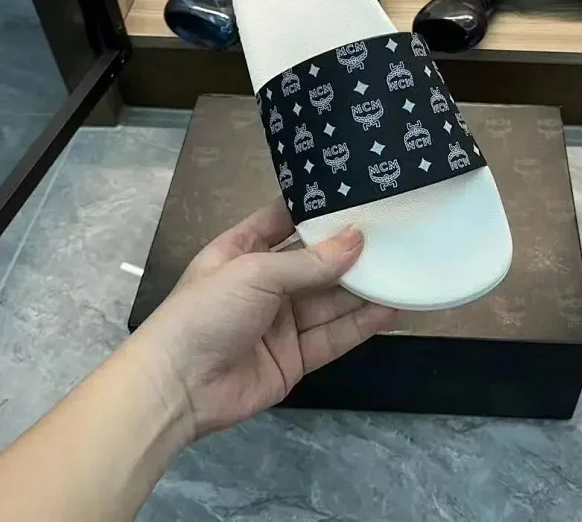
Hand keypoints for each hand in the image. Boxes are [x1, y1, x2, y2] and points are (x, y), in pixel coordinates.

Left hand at [132, 199, 395, 439]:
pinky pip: (334, 335)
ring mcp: (283, 321)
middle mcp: (266, 282)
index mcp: (243, 249)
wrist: (178, 389)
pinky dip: (361, 323)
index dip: (317, 208)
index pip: (284, 220)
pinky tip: (391, 306)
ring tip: (404, 265)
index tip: (357, 193)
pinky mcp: (297, 356)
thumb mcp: (254, 274)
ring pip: (331, 299)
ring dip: (363, 286)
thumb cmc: (206, 312)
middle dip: (350, 249)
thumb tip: (357, 238)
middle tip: (395, 230)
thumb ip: (309, 262)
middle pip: (316, 261)